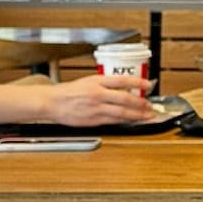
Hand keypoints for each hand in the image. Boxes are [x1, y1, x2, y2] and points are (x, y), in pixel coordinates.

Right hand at [34, 72, 159, 128]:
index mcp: (97, 81)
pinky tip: (132, 121)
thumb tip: (124, 88)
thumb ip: (105, 84)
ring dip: (137, 115)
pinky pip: (113, 121)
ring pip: (122, 113)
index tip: (149, 84)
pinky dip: (124, 121)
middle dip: (141, 103)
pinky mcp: (93, 120)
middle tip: (150, 105)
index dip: (138, 82)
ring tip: (147, 116)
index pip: (122, 80)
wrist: (52, 102)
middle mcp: (98, 94)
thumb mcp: (88, 81)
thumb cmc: (69, 92)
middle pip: (125, 99)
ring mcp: (96, 108)